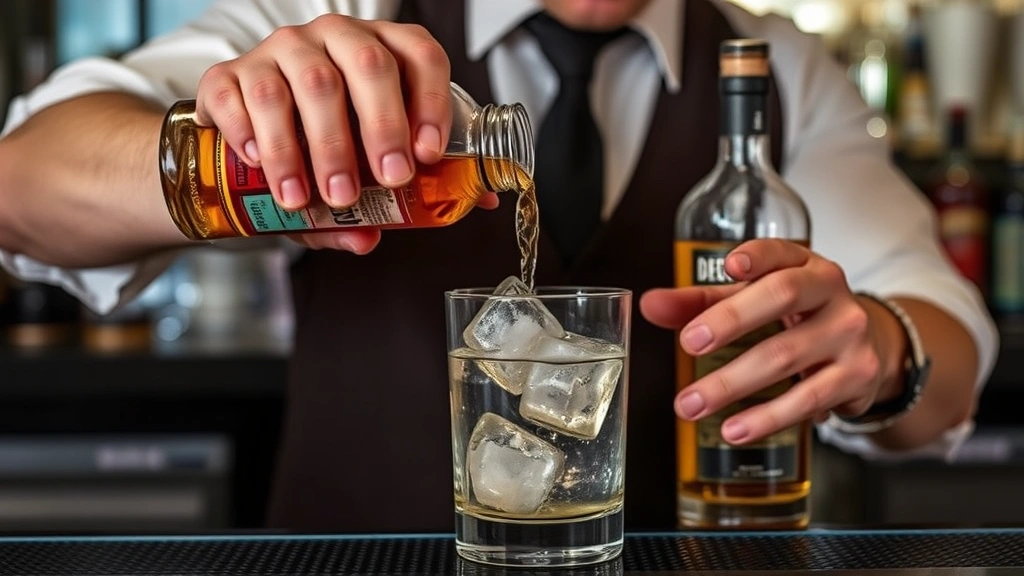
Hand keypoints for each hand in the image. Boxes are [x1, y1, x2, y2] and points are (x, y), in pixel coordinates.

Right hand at [194, 14, 497, 253]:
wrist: (244, 136)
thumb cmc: (317, 146)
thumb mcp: (357, 172)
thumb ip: (376, 205)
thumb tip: (373, 238)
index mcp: (380, 50)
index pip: (420, 56)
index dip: (432, 102)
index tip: (428, 154)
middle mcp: (333, 39)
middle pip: (367, 64)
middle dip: (381, 127)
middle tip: (387, 180)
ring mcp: (279, 50)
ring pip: (304, 84)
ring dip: (314, 146)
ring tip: (313, 199)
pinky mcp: (228, 73)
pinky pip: (239, 95)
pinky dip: (251, 133)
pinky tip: (261, 165)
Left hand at [639, 239, 887, 444]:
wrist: (865, 349)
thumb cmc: (796, 317)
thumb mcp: (752, 302)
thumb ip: (700, 303)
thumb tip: (650, 305)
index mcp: (803, 264)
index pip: (781, 251)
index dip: (758, 256)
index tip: (730, 266)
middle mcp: (831, 292)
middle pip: (782, 296)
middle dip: (732, 320)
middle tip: (690, 344)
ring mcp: (848, 333)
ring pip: (787, 354)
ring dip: (732, 383)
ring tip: (692, 403)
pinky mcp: (857, 375)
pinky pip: (807, 398)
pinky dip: (766, 417)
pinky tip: (734, 427)